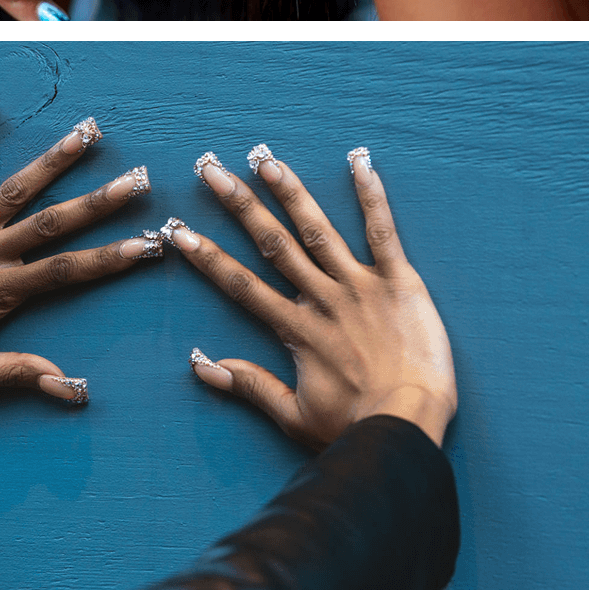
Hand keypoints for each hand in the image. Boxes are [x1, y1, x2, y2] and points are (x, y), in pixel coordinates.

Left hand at [0, 101, 159, 400]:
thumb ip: (18, 373)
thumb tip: (70, 387)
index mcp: (1, 291)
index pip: (68, 271)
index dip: (111, 258)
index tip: (148, 244)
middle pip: (54, 222)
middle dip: (100, 201)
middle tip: (137, 181)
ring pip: (17, 189)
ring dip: (54, 160)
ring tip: (87, 133)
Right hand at [173, 148, 456, 450]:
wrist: (409, 429)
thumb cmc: (355, 430)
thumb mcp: (294, 417)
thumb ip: (250, 386)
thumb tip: (200, 366)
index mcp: (295, 329)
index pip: (241, 285)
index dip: (208, 257)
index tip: (179, 231)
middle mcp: (321, 299)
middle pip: (272, 244)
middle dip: (239, 205)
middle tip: (211, 170)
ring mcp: (359, 286)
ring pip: (317, 230)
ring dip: (290, 192)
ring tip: (265, 159)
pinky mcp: (399, 282)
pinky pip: (382, 232)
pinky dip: (371, 196)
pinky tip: (359, 162)